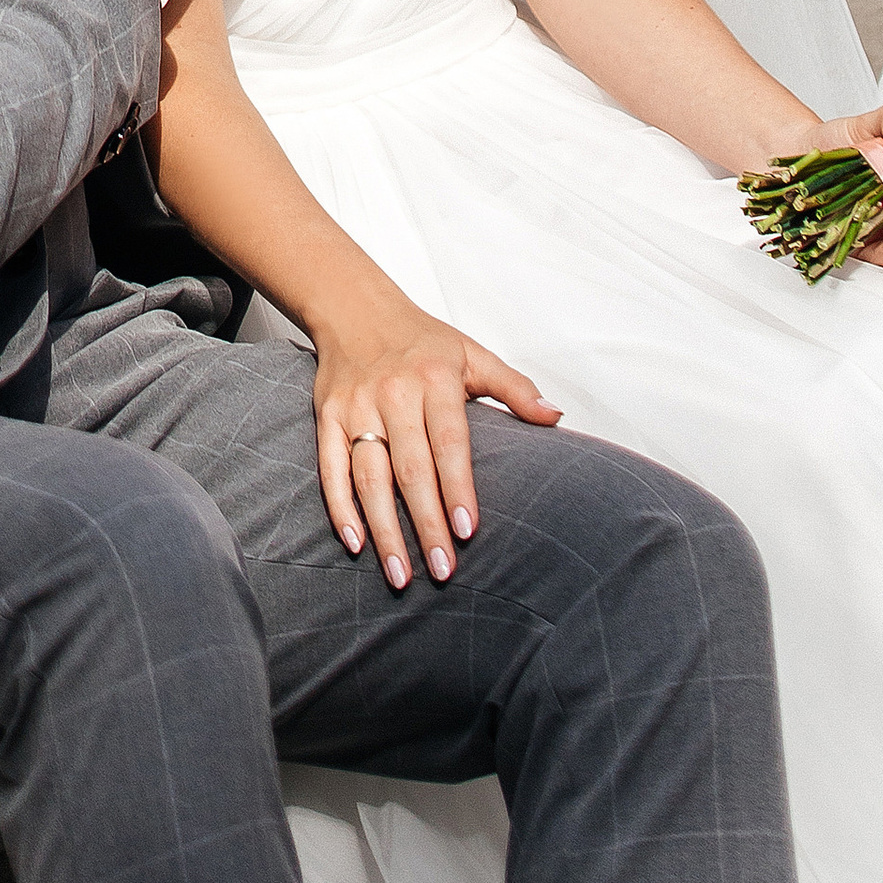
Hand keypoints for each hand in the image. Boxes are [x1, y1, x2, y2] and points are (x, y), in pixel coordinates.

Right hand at [312, 306, 558, 591]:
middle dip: (426, 524)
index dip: (457, 487)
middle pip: (410, 469)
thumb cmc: (422, 339)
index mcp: (435, 379)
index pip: (448, 441)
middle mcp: (394, 394)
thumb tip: (554, 416)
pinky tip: (355, 543)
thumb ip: (514, 387)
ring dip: (384, 530)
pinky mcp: (328, 418)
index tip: (467, 530)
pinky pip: (331, 468)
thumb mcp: (472, 352)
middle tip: (442, 570)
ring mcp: (357, 407)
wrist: (354, 306)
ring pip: (370, 477)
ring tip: (401, 575)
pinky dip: (339, 508)